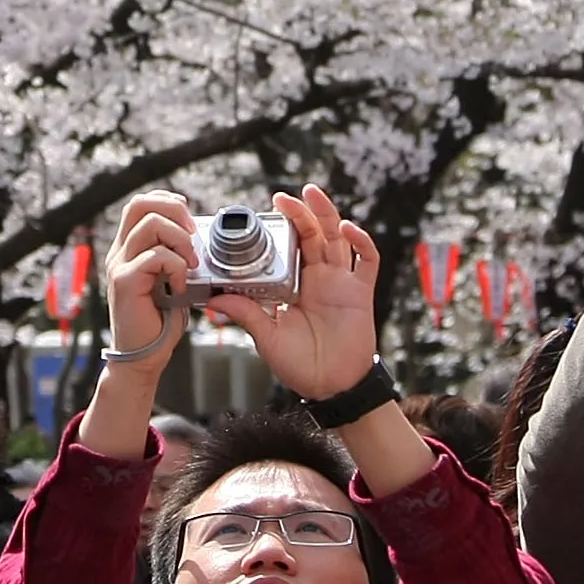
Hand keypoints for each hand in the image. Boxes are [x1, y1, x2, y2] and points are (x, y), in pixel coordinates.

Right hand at [103, 192, 196, 375]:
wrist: (142, 357)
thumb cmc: (159, 322)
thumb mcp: (169, 280)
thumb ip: (174, 257)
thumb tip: (198, 238)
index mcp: (129, 249)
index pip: (140, 204)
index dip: (166, 201)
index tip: (189, 218)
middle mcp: (120, 253)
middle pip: (140, 204)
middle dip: (175, 211)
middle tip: (193, 234)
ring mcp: (120, 266)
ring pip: (151, 225)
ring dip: (181, 240)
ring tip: (191, 263)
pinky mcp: (126, 282)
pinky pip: (156, 256)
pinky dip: (177, 268)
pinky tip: (180, 287)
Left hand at [206, 185, 380, 401]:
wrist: (331, 388)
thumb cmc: (300, 365)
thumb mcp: (267, 337)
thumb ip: (246, 314)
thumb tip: (215, 299)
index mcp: (295, 284)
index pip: (290, 246)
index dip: (282, 227)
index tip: (265, 213)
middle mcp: (319, 278)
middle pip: (313, 234)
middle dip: (301, 212)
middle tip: (283, 197)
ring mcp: (341, 282)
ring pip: (338, 238)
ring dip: (328, 214)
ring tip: (313, 195)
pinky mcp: (361, 292)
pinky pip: (368, 261)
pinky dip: (362, 242)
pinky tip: (349, 229)